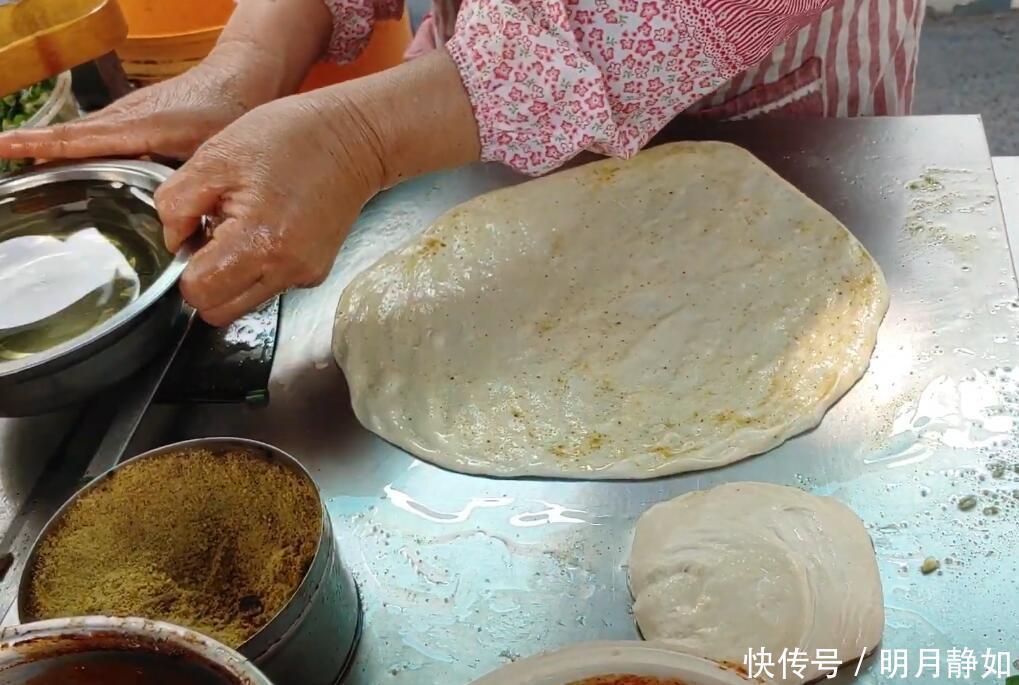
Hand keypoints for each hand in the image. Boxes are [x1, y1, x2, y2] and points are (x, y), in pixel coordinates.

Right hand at [0, 45, 281, 161]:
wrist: (241, 77)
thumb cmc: (228, 113)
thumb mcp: (210, 152)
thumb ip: (189, 185)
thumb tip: (171, 223)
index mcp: (136, 127)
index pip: (76, 140)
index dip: (39, 147)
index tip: (2, 147)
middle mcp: (122, 117)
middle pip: (68, 139)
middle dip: (31, 152)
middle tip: (3, 170)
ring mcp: (125, 114)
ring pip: (79, 136)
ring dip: (49, 150)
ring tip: (21, 172)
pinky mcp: (133, 116)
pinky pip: (94, 133)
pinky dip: (73, 145)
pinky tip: (65, 165)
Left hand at [154, 89, 382, 325]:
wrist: (353, 138)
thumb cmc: (290, 138)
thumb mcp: (216, 155)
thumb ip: (177, 202)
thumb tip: (172, 239)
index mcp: (258, 241)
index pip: (198, 291)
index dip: (184, 267)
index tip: (194, 234)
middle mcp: (285, 269)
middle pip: (218, 312)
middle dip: (204, 282)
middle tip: (210, 239)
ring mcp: (304, 274)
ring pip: (243, 305)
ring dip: (229, 280)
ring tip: (238, 233)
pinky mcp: (315, 272)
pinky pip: (270, 287)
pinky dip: (257, 269)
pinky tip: (265, 232)